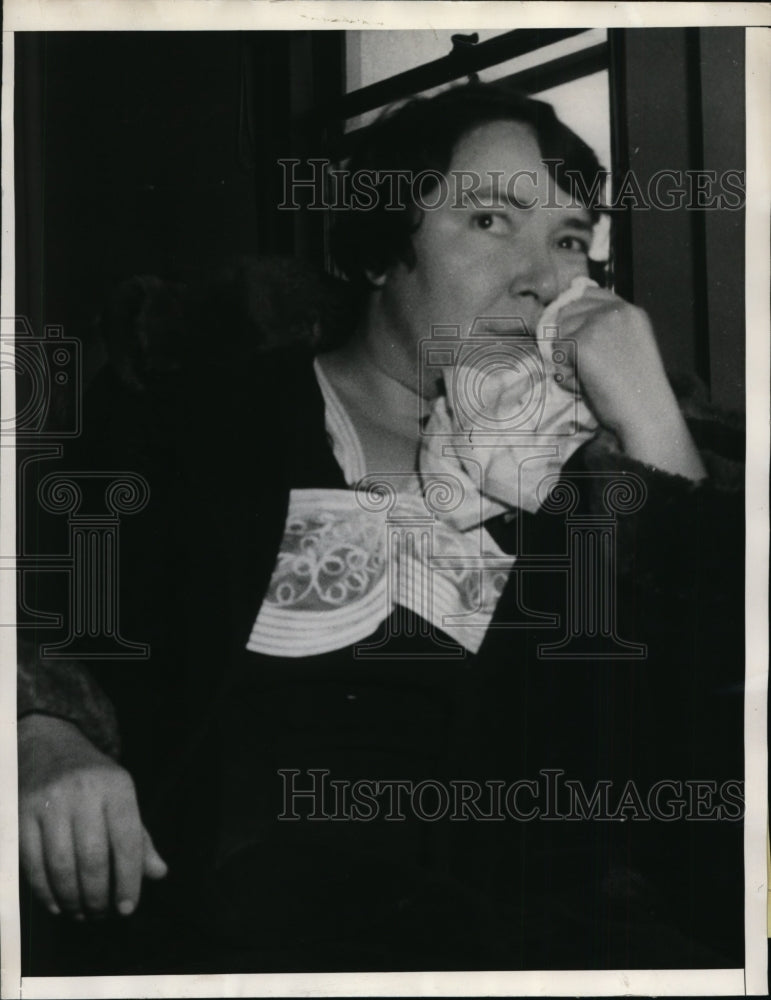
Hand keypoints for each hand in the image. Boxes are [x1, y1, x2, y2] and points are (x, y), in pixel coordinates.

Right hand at [18, 714, 166, 918]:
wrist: (49, 746)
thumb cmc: (93, 779)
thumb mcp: (122, 796)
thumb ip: (139, 837)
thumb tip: (158, 873)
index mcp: (116, 787)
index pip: (128, 841)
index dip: (129, 879)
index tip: (128, 907)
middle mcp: (83, 792)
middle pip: (92, 858)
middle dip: (98, 896)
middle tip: (101, 914)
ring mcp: (49, 803)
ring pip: (61, 865)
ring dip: (72, 899)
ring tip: (81, 913)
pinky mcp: (21, 815)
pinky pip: (32, 864)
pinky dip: (45, 892)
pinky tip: (57, 904)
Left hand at [556, 288, 706, 480]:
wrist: (647, 413)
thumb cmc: (638, 391)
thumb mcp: (629, 347)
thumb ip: (607, 330)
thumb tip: (567, 321)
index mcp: (631, 310)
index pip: (588, 293)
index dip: (575, 312)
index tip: (574, 334)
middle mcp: (615, 310)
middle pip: (568, 310)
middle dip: (567, 335)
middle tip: (583, 364)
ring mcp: (598, 323)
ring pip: (559, 330)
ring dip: (564, 354)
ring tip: (585, 376)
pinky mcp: (583, 341)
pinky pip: (556, 351)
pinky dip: (563, 370)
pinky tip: (581, 383)